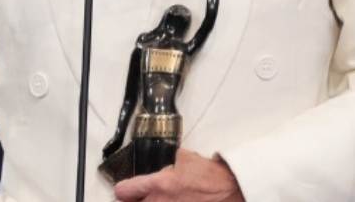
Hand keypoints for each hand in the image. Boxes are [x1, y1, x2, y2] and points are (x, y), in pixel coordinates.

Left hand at [113, 148, 244, 201]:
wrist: (231, 191)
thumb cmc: (210, 176)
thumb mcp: (184, 158)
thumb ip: (167, 163)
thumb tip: (160, 167)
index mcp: (159, 185)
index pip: (123, 191)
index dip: (124, 189)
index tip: (126, 189)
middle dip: (134, 201)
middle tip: (140, 197)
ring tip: (158, 200)